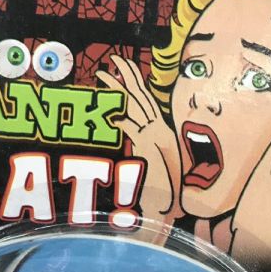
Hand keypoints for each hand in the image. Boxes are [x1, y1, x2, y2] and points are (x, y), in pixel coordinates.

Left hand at [97, 55, 182, 228]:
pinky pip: (131, 128)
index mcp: (161, 131)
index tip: (118, 69)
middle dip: (127, 76)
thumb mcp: (145, 162)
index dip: (133, 83)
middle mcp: (160, 130)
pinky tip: (107, 112)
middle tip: (112, 60)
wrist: (167, 211)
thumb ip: (137, 144)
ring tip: (103, 74)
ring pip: (135, 106)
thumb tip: (122, 127)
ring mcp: (155, 138)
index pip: (145, 101)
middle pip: (141, 97)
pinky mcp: (149, 148)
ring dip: (118, 89)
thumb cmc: (157, 191)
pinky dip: (119, 119)